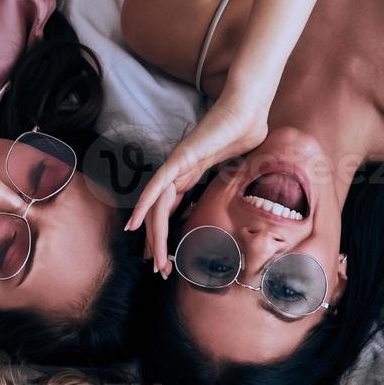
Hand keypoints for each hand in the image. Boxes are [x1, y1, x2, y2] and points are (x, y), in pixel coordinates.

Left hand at [127, 92, 270, 278]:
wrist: (247, 114)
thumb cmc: (244, 135)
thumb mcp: (236, 170)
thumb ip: (229, 183)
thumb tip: (245, 201)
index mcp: (187, 176)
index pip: (169, 211)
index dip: (165, 235)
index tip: (166, 258)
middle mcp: (175, 173)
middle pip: (158, 215)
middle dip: (158, 245)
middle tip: (159, 270)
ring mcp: (174, 166)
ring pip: (155, 208)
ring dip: (154, 237)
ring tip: (156, 261)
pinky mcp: (177, 160)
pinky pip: (156, 187)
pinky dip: (144, 206)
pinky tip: (136, 225)